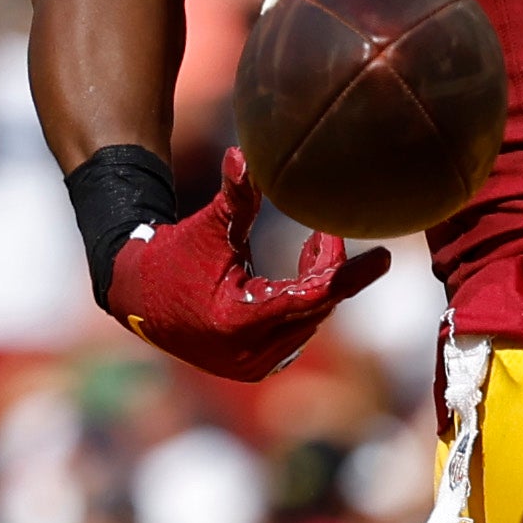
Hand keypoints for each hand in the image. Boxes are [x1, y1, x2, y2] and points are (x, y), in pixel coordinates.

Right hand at [105, 152, 388, 384]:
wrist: (137, 297)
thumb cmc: (175, 255)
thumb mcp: (208, 227)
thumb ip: (235, 196)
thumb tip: (244, 154)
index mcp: (239, 321)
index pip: (313, 296)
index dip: (350, 273)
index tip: (385, 257)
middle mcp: (248, 353)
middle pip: (315, 307)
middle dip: (328, 267)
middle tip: (328, 231)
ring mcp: (251, 365)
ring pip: (309, 321)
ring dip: (317, 285)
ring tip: (312, 245)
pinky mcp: (252, 368)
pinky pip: (296, 333)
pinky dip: (303, 305)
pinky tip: (299, 275)